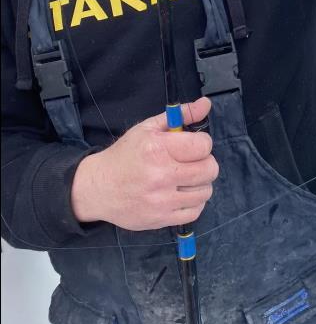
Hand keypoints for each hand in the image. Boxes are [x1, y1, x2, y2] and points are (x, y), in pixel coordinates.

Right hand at [71, 97, 218, 229]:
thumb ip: (180, 115)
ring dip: (201, 183)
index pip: (203, 146)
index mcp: (158, 149)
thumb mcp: (148, 128)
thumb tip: (206, 103)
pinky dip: (194, 203)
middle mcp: (161, 176)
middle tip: (192, 162)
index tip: (192, 146)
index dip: (202, 143)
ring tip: (187, 178)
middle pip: (209, 170)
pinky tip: (183, 194)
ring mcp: (161, 201)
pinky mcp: (160, 219)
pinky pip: (195, 212)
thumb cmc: (125, 155)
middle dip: (205, 163)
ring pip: (205, 192)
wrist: (98, 187)